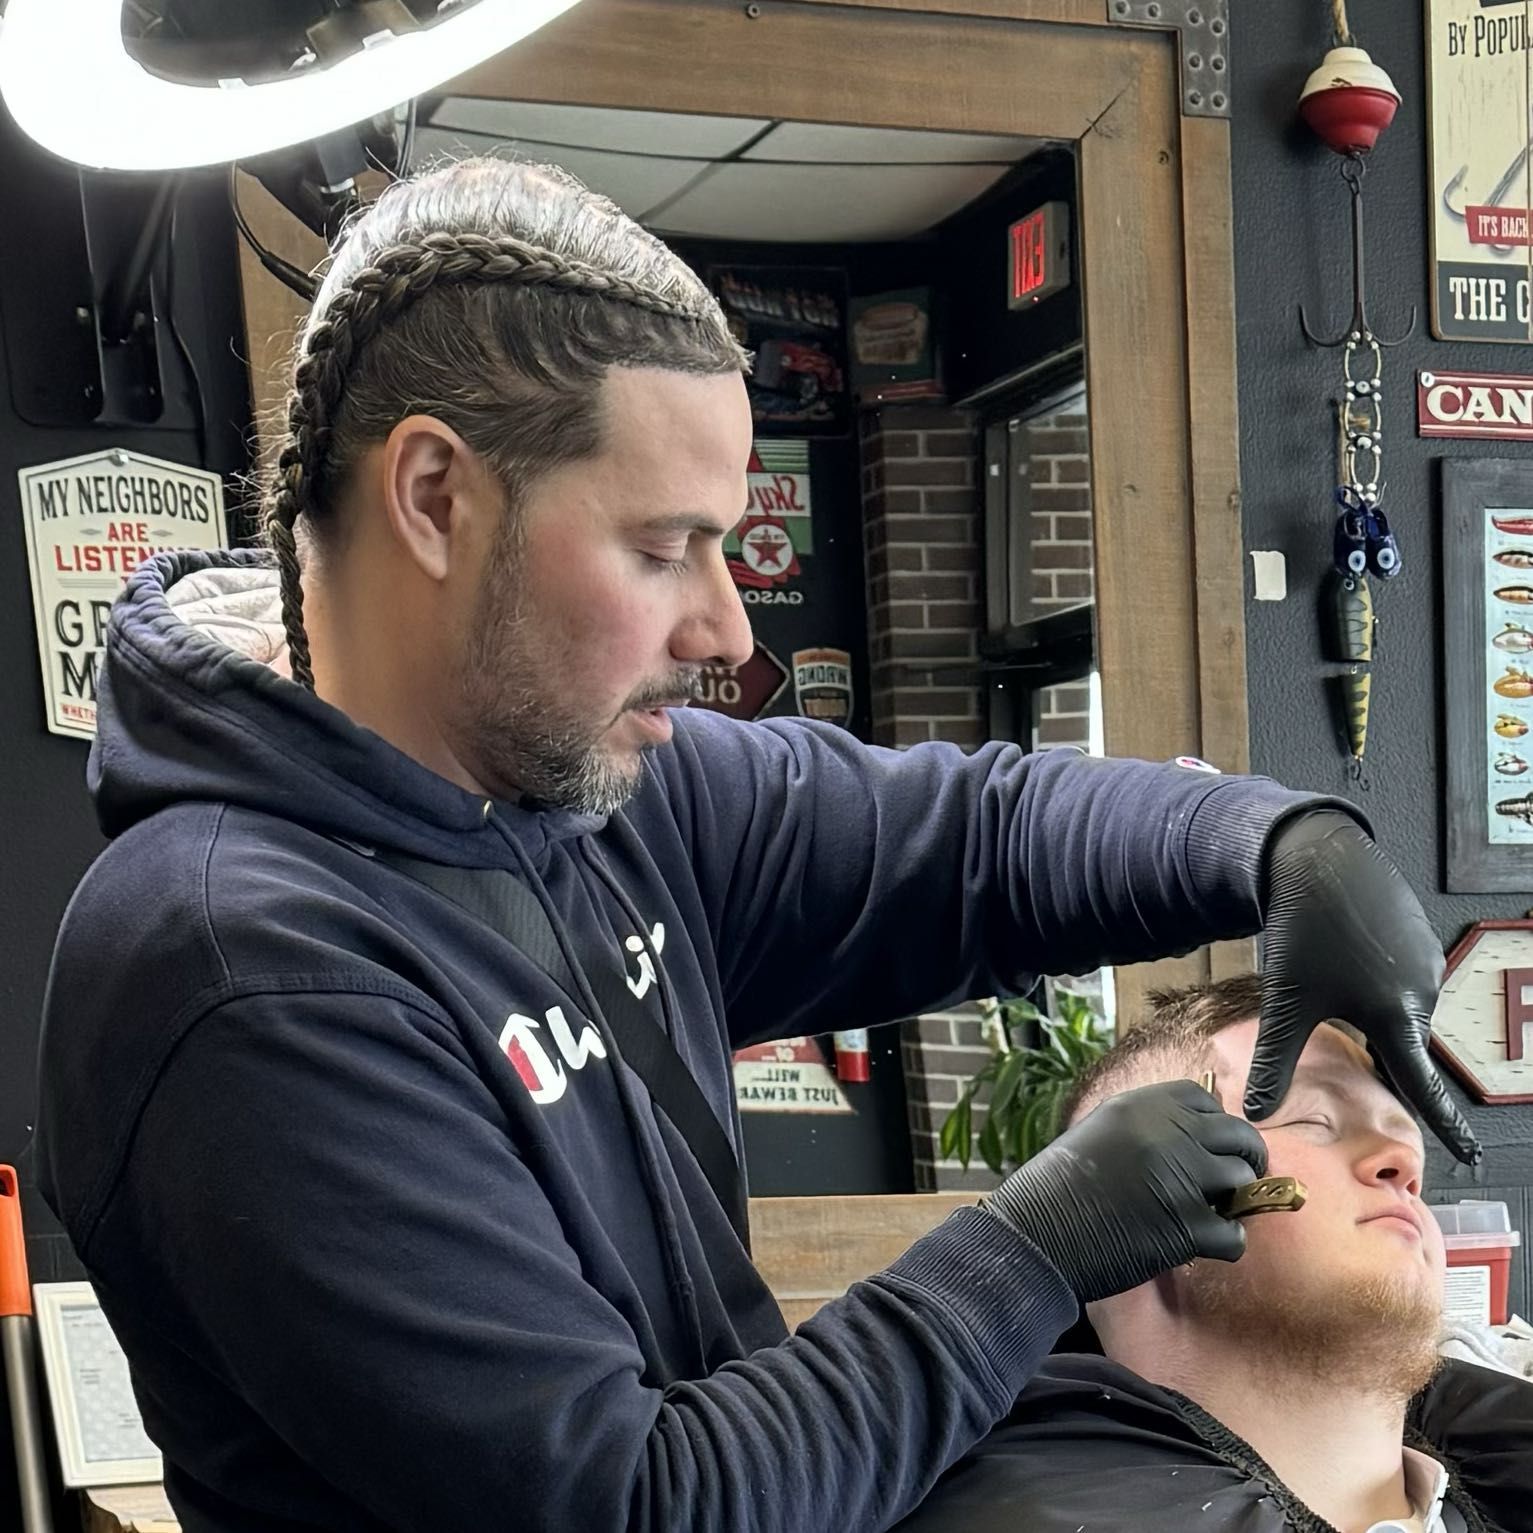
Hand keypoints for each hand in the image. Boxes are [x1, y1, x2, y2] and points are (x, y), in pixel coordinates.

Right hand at [983, 1079, 1266, 1302]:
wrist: (1036, 1233)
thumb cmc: (1057, 1187)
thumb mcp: (1099, 1131)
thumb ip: (1144, 1126)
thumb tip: (1191, 1134)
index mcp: (1142, 1106)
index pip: (1205, 1099)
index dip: (1215, 1123)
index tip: (1210, 1144)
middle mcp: (1169, 1134)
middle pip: (1238, 1135)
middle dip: (1244, 1158)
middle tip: (1231, 1181)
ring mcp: (1182, 1179)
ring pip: (1243, 1181)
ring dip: (1234, 1200)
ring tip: (1212, 1213)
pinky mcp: (1188, 1227)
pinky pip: (1236, 1234)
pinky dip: (1227, 1243)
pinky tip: (1205, 1245)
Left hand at [1253, 809, 1479, 1164]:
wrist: (1318, 857)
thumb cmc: (1304, 930)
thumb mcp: (1286, 1004)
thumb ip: (1276, 1063)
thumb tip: (1260, 1113)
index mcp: (1397, 1017)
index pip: (1424, 1087)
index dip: (1445, 1125)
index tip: (1469, 1154)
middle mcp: (1423, 990)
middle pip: (1399, 1040)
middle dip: (1373, 1040)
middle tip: (1336, 1011)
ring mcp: (1425, 959)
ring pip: (1396, 1003)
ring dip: (1368, 1003)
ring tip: (1330, 971)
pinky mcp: (1417, 933)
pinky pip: (1397, 970)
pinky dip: (1373, 973)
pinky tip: (1344, 950)